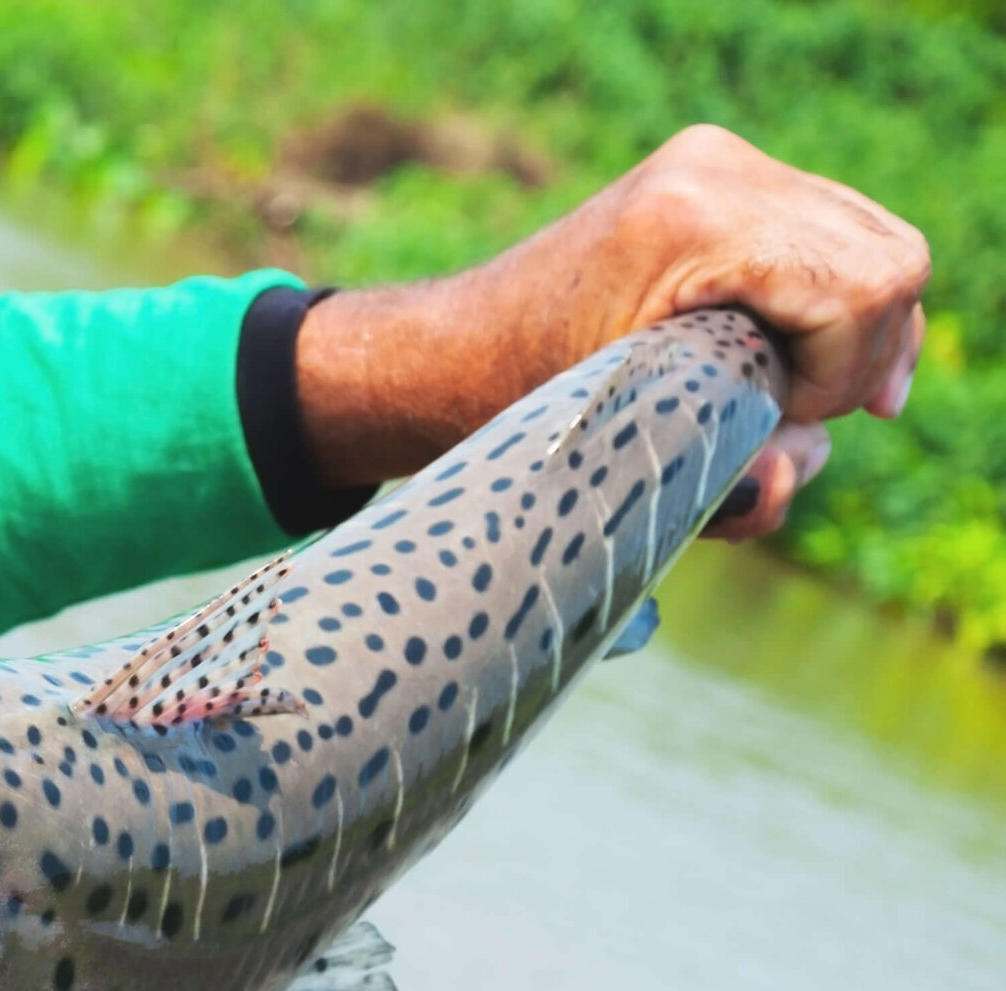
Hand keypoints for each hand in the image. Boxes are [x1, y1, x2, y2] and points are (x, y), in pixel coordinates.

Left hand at [295, 124, 928, 540]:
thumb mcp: (631, 457)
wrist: (449, 357)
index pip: (862, 290)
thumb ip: (726, 479)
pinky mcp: (719, 182)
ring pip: (876, 250)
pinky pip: (836, 240)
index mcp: (693, 218)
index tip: (783, 426)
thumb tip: (785, 478)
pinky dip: (836, 310)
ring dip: (856, 338)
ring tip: (796, 400)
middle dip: (860, 359)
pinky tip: (804, 368)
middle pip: (888, 263)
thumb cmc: (516, 415)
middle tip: (797, 418)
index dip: (840, 377)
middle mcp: (716, 171)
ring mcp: (720, 165)